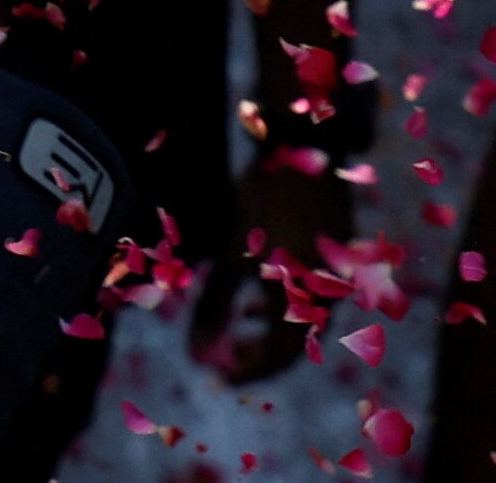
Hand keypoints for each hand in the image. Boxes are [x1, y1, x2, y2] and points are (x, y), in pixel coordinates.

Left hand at [188, 155, 352, 382]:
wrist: (304, 152)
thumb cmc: (259, 200)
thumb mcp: (231, 252)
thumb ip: (214, 304)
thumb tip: (195, 351)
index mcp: (303, 298)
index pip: (279, 356)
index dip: (248, 370)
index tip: (219, 379)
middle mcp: (327, 296)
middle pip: (294, 345)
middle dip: (257, 355)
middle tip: (226, 360)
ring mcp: (336, 280)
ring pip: (302, 324)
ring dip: (270, 332)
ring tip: (240, 327)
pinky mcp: (336, 263)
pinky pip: (311, 301)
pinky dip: (283, 309)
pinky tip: (258, 300)